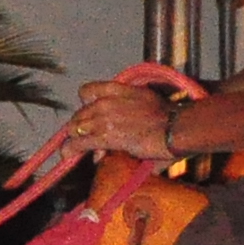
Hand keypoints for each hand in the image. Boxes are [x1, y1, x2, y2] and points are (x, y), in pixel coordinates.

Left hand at [53, 79, 185, 167]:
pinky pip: (79, 143)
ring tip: (74, 150)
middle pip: (79, 113)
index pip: (86, 91)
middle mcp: (107, 101)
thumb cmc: (170, 116)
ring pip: (76, 128)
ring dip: (76, 139)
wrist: (177, 127)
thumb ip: (128, 108)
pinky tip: (67, 156)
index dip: (85, 105)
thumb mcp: (145, 99)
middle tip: (89, 139)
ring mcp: (105, 118)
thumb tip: (123, 121)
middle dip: (82, 127)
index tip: (90, 115)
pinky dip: (70, 150)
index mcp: (117, 89)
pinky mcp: (105, 136)